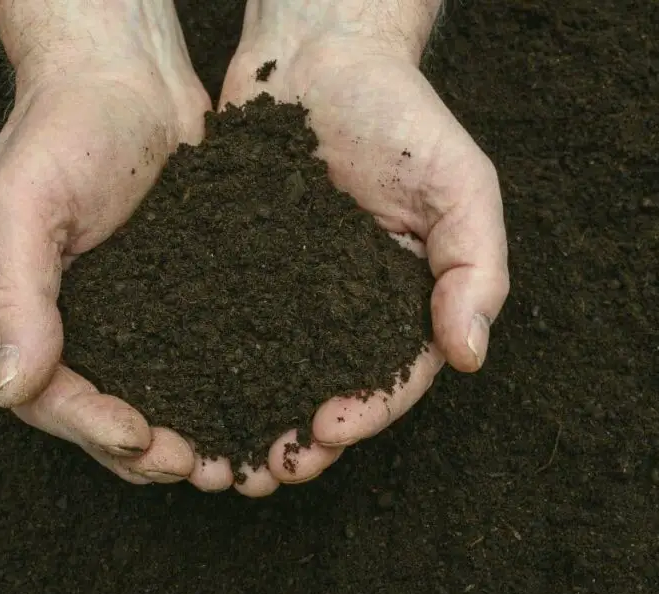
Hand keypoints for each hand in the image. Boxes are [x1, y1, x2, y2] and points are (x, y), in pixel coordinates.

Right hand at [0, 3, 211, 483]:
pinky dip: (208, 394)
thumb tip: (7, 391)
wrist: (129, 75)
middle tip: (203, 468)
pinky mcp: (163, 302)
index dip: (90, 428)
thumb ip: (11, 297)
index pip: (42, 394)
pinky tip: (246, 412)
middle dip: (144, 451)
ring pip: (142, 398)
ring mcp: (112, 316)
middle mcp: (55, 324)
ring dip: (182, 436)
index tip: (144, 442)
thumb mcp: (21, 204)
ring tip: (230, 461)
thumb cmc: (65, 125)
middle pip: (93, 413)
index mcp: (2, 309)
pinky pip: (181, 362)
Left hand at [210, 0, 509, 494]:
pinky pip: (221, 331)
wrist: (318, 56)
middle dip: (299, 440)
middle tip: (266, 472)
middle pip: (325, 392)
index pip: (392, 377)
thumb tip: (471, 355)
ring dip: (247, 425)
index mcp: (402, 303)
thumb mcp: (461, 182)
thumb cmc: (400, 113)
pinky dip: (207, 372)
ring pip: (269, 377)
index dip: (365, 412)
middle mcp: (343, 311)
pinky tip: (181, 399)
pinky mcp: (236, 274)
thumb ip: (476, 266)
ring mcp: (287, 296)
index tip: (328, 430)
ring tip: (220, 461)